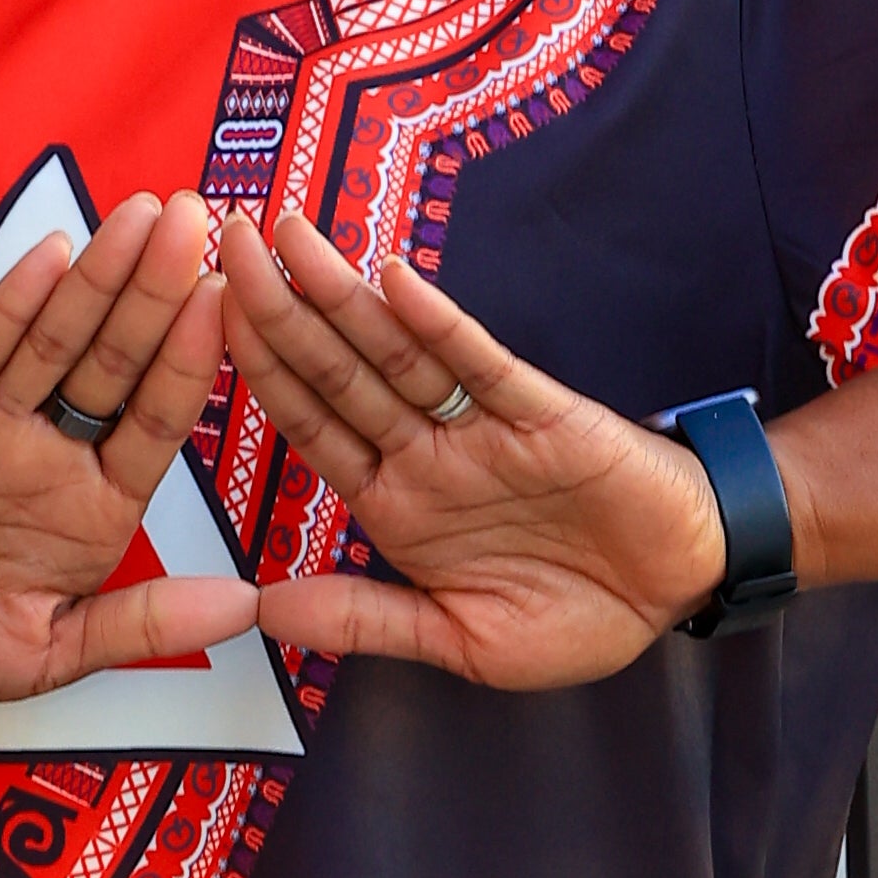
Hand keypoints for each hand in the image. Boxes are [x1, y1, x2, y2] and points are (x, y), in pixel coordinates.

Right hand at [0, 191, 253, 700]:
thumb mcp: (46, 654)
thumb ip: (141, 626)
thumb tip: (246, 608)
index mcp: (96, 507)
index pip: (155, 424)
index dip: (191, 363)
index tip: (229, 301)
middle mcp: (54, 452)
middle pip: (118, 363)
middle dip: (158, 293)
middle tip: (198, 221)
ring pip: (56, 341)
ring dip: (100, 278)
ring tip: (146, 214)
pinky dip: (13, 305)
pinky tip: (53, 255)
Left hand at [222, 212, 731, 688]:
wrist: (681, 585)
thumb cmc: (577, 614)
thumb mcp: (462, 641)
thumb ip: (368, 621)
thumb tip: (266, 613)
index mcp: (394, 503)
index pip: (309, 426)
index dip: (256, 373)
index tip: (195, 317)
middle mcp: (425, 453)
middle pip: (335, 371)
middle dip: (276, 308)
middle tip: (222, 241)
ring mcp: (479, 427)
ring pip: (394, 352)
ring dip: (339, 295)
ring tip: (286, 236)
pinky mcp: (542, 412)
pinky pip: (480, 365)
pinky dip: (440, 326)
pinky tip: (396, 282)